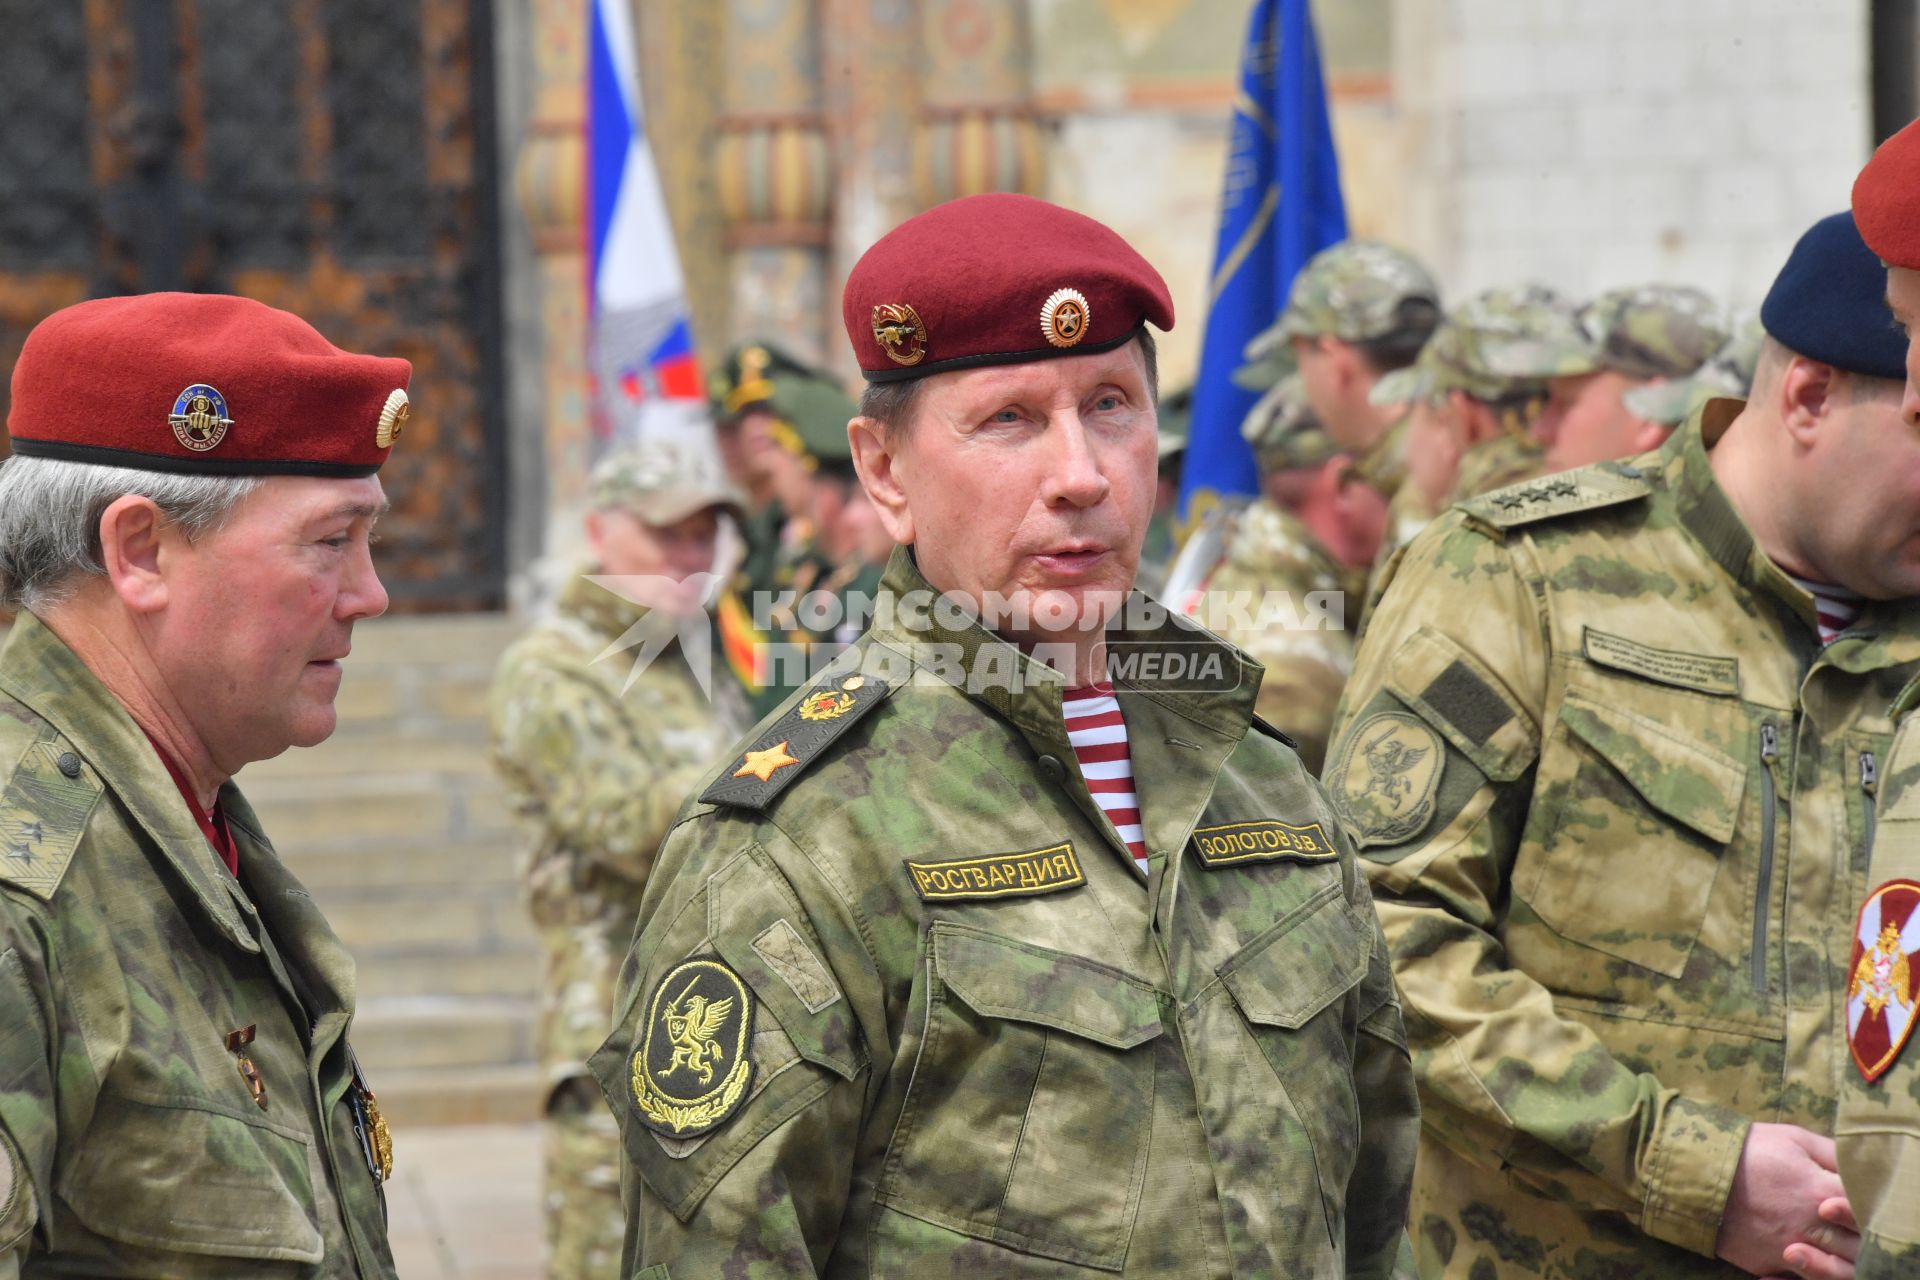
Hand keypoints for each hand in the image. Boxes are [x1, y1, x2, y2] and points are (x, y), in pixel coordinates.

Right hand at [1715, 1123, 1857, 1278]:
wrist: (1692, 1173)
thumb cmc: (1744, 1149)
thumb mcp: (1792, 1138)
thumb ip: (1833, 1153)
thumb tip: (1860, 1166)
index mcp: (1821, 1191)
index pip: (1867, 1210)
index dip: (1870, 1207)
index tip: (1856, 1199)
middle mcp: (1812, 1227)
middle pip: (1859, 1246)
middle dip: (1861, 1239)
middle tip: (1845, 1227)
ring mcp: (1790, 1249)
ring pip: (1837, 1271)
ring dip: (1843, 1264)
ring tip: (1835, 1250)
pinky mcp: (1769, 1263)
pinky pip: (1800, 1279)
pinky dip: (1808, 1273)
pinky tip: (1803, 1260)